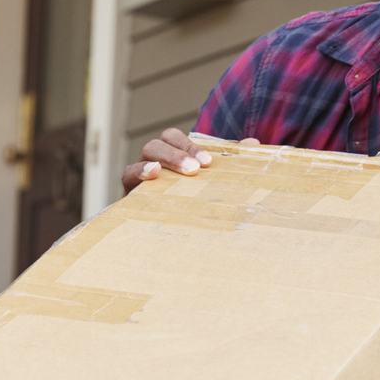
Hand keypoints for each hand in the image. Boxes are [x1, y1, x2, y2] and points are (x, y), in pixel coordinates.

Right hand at [121, 129, 256, 194]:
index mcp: (171, 157)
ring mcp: (139, 177)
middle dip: (175, 153)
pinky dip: (137, 172)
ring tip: (167, 172)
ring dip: (158, 161)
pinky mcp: (129, 193)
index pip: (174, 138)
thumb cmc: (194, 205)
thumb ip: (230, 162)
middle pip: (157, 144)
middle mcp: (154, 162)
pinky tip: (151, 176)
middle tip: (194, 170)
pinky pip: (126, 176)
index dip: (189, 144)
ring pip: (142, 156)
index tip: (208, 162)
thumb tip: (252, 142)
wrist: (170, 241)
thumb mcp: (214, 182)